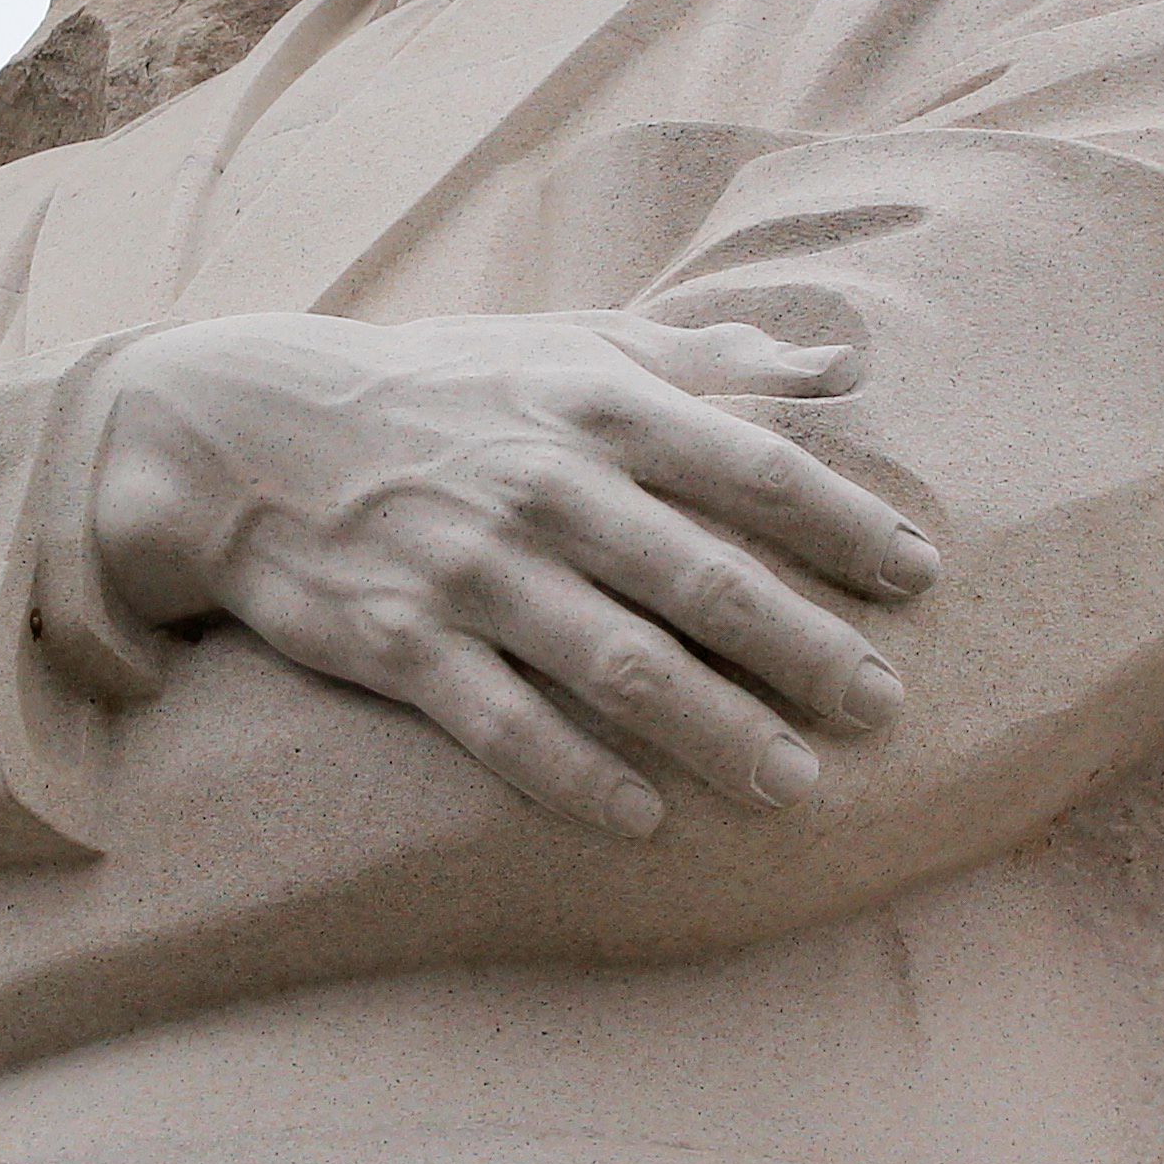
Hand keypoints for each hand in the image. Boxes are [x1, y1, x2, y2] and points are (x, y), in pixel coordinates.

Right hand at [86, 311, 938, 836]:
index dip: (845, 524)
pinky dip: (578, 776)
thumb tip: (849, 363)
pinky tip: (647, 821)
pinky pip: (505, 725)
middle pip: (706, 581)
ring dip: (717, 732)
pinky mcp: (402, 643)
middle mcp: (545, 489)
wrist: (242, 433)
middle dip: (806, 650)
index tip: (920, 576)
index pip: (752, 469)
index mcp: (597, 407)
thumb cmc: (434, 386)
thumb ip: (711, 356)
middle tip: (885, 708)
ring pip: (620, 665)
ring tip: (794, 786)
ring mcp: (473, 572)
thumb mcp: (568, 342)